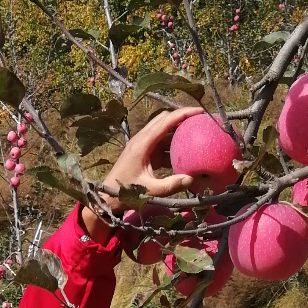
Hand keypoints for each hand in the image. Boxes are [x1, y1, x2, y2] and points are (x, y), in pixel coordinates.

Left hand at [80, 106, 202, 237]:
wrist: (107, 197)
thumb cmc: (125, 192)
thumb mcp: (149, 190)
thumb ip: (170, 185)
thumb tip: (191, 179)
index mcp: (142, 144)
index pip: (165, 121)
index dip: (183, 114)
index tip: (200, 111)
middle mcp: (141, 140)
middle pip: (163, 119)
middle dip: (181, 116)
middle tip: (200, 119)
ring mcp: (142, 145)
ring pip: (162, 130)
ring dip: (177, 130)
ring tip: (196, 131)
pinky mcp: (143, 153)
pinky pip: (160, 143)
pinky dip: (172, 143)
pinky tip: (185, 150)